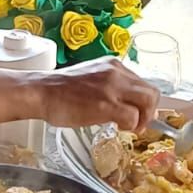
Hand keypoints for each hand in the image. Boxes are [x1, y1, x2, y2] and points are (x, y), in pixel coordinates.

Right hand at [37, 57, 159, 131]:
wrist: (41, 91)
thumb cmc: (60, 90)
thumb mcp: (92, 79)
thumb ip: (112, 87)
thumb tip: (131, 106)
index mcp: (113, 65)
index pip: (142, 83)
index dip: (145, 101)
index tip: (141, 112)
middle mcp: (116, 72)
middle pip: (151, 92)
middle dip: (149, 111)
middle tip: (138, 124)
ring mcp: (112, 87)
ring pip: (148, 102)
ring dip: (142, 119)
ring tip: (129, 127)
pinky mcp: (106, 104)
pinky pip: (132, 117)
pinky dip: (129, 126)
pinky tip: (116, 127)